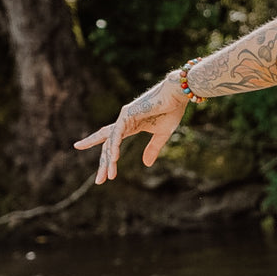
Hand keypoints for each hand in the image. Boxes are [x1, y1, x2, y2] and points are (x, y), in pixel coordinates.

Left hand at [73, 75, 189, 183]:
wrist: (176, 94)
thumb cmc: (171, 110)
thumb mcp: (162, 134)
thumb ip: (153, 149)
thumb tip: (146, 164)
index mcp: (130, 126)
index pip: (113, 143)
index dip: (107, 158)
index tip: (104, 173)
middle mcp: (123, 122)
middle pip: (108, 145)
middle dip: (104, 164)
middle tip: (99, 181)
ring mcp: (123, 117)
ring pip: (111, 142)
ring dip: (109, 161)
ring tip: (109, 176)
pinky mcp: (127, 115)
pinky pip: (117, 134)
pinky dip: (115, 146)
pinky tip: (114, 158)